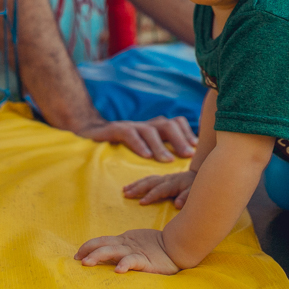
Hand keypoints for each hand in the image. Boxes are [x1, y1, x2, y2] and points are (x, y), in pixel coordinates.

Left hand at [75, 228, 179, 274]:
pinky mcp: (144, 260)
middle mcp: (126, 244)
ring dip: (98, 256)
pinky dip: (124, 264)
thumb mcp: (136, 246)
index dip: (88, 246)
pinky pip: (132, 261)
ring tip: (87, 263)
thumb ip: (123, 249)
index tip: (77, 255)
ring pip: (112, 251)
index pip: (102, 241)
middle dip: (88, 250)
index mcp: (123, 241)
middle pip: (102, 244)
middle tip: (77, 259)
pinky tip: (118, 270)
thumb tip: (106, 256)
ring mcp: (135, 251)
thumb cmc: (157, 248)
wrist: (178, 247)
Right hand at [77, 116, 196, 161]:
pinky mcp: (116, 129)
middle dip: (180, 139)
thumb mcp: (145, 146)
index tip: (197, 148)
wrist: (91, 134)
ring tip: (167, 161)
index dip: (188, 133)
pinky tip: (146, 156)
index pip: (177, 123)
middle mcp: (146, 124)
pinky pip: (129, 133)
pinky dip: (139, 144)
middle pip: (168, 125)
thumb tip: (185, 165)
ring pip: (150, 130)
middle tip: (188, 155)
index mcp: (156, 128)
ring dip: (160, 146)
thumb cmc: (123, 145)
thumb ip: (162, 150)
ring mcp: (132, 126)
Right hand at [123, 170, 196, 208]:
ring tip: (124, 190)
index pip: (160, 190)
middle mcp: (167, 179)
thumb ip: (187, 197)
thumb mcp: (196, 191)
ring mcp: (164, 178)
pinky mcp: (163, 178)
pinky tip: (130, 187)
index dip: (151, 196)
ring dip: (135, 185)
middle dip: (137, 188)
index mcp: (174, 183)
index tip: (141, 202)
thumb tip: (177, 204)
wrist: (202, 175)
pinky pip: (149, 180)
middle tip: (126, 195)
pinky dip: (139, 183)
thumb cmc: (198, 186)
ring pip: (147, 180)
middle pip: (150, 182)